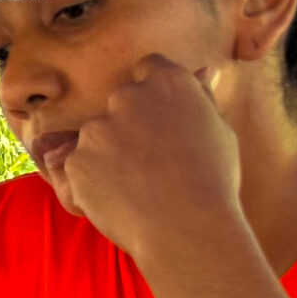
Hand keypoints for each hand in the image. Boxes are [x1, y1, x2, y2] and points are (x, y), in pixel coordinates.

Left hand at [54, 54, 244, 264]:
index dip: (153, 95)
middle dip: (130, 126)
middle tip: (151, 162)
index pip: (148, 69)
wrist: (186, 228)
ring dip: (109, 154)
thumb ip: (202, 99)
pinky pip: (80, 165)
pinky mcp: (76, 159)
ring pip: (98, 136)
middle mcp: (127, 97)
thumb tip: (203, 72)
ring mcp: (97, 128)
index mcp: (168, 82)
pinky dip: (93, 180)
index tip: (159, 121)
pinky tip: (119, 199)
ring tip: (137, 186)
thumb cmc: (212, 182)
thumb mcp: (219, 132)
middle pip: (120, 103)